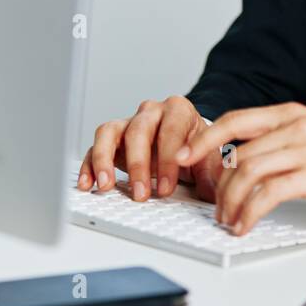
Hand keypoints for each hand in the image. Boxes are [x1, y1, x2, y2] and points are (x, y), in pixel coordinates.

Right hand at [78, 96, 223, 201]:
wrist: (185, 142)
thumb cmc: (196, 148)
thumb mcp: (209, 158)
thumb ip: (213, 172)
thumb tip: (217, 191)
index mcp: (178, 110)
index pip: (171, 130)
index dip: (168, 159)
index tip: (166, 189)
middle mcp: (151, 112)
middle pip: (139, 131)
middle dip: (138, 165)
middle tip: (140, 195)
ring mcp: (128, 122)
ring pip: (109, 132)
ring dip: (105, 160)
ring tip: (106, 185)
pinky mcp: (112, 138)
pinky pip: (94, 146)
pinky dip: (89, 165)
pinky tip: (87, 184)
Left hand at [176, 103, 305, 233]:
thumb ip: (281, 139)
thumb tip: (244, 157)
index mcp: (291, 114)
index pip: (235, 120)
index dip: (205, 138)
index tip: (184, 155)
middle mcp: (294, 127)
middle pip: (236, 152)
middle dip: (217, 183)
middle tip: (213, 205)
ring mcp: (305, 149)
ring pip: (248, 173)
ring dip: (230, 201)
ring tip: (228, 219)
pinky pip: (269, 194)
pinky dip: (250, 211)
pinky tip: (246, 224)